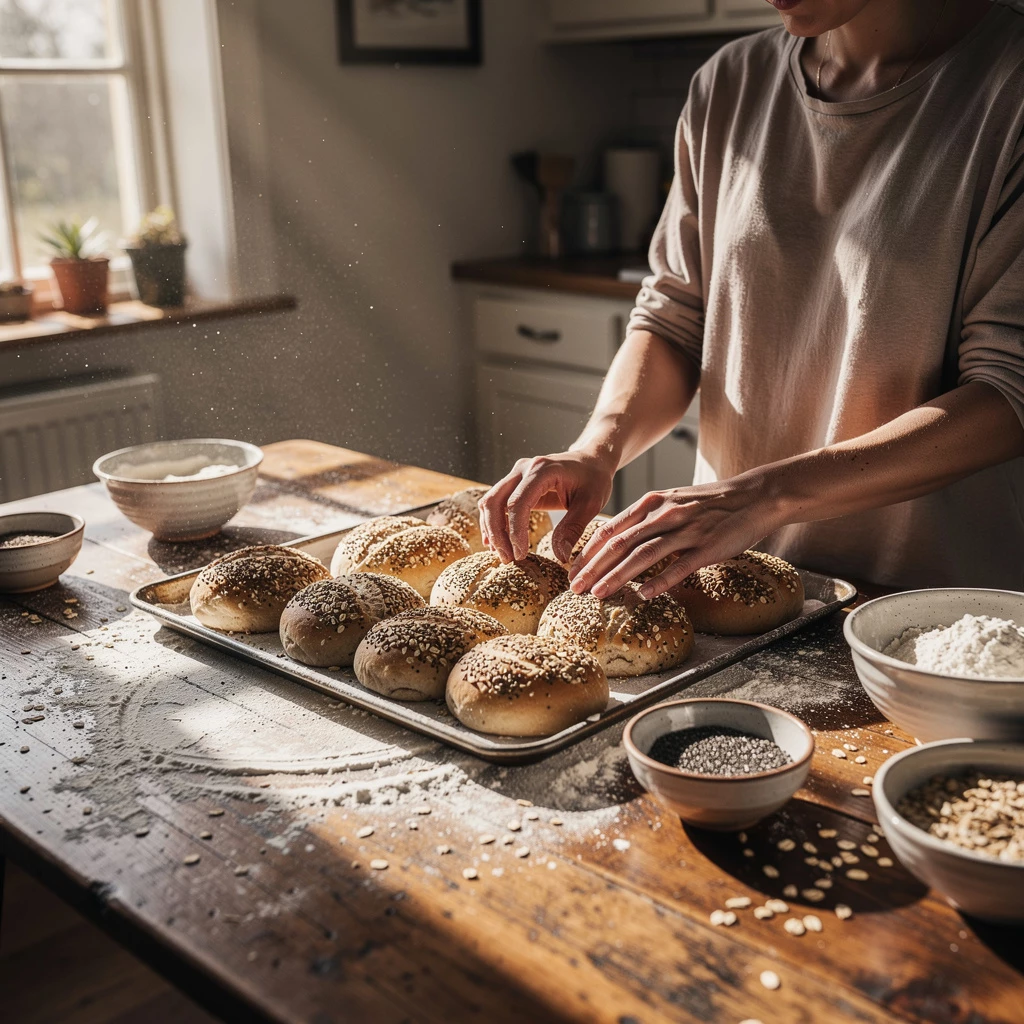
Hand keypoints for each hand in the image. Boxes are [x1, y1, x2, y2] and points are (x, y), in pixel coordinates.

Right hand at [478, 449, 615, 562]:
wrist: (592, 460)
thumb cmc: (594, 479)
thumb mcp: (591, 504)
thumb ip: (573, 528)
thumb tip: (560, 556)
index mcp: (542, 470)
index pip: (517, 503)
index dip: (515, 531)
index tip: (521, 554)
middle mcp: (523, 469)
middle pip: (495, 501)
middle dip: (497, 533)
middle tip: (508, 559)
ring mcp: (516, 474)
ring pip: (490, 502)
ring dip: (492, 530)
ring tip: (504, 555)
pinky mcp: (514, 483)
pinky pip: (496, 502)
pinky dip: (493, 523)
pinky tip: (497, 543)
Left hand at [568, 474, 780, 599]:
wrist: (755, 495)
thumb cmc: (711, 504)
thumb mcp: (673, 503)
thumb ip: (647, 521)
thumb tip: (619, 544)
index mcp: (652, 504)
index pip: (611, 530)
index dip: (588, 552)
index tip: (570, 571)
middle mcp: (665, 514)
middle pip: (620, 544)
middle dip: (593, 567)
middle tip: (574, 587)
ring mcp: (686, 530)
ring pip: (643, 555)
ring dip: (617, 576)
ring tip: (598, 593)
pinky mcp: (708, 546)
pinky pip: (680, 566)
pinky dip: (660, 581)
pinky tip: (644, 596)